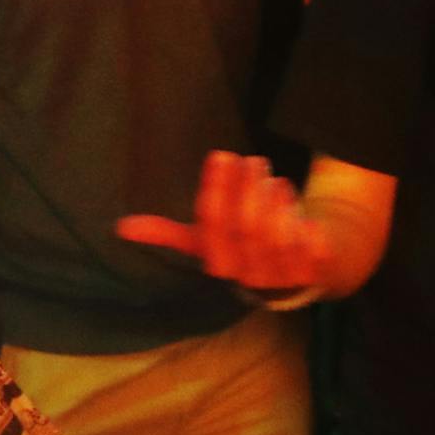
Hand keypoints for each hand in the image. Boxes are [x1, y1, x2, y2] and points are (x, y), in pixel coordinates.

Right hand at [115, 151, 332, 293]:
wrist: (294, 278)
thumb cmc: (244, 249)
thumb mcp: (207, 243)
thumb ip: (169, 235)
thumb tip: (122, 228)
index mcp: (217, 264)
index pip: (212, 224)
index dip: (216, 188)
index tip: (221, 156)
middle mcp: (247, 275)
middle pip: (246, 227)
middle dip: (248, 189)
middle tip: (252, 161)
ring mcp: (281, 278)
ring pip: (277, 235)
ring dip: (275, 201)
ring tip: (272, 178)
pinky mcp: (312, 275)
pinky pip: (311, 250)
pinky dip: (307, 227)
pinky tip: (301, 209)